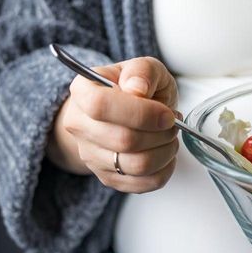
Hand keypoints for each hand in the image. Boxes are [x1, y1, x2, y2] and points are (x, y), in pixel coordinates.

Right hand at [48, 56, 180, 193]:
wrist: (130, 111)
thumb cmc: (137, 88)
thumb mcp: (144, 68)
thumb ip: (142, 72)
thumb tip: (137, 89)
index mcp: (83, 91)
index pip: (100, 106)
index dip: (140, 113)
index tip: (166, 114)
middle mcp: (79, 125)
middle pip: (123, 141)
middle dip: (160, 133)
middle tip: (172, 123)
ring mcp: (90, 155)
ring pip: (135, 165)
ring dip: (165, 152)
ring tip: (170, 137)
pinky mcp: (107, 177)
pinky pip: (142, 184)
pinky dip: (164, 170)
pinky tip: (166, 154)